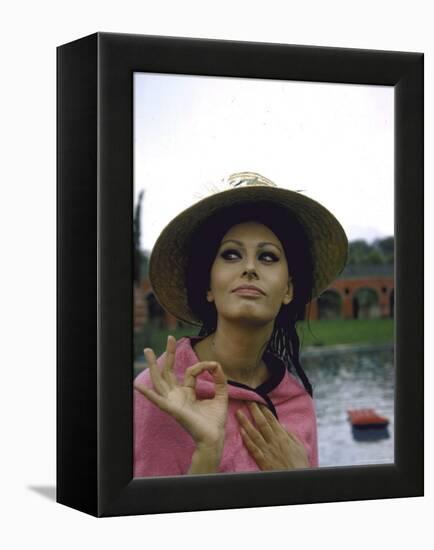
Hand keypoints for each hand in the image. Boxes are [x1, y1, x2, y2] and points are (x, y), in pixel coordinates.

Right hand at [134, 335, 228, 449]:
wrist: (214, 437)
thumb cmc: (215, 420)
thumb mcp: (221, 394)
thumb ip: (219, 379)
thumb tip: (216, 364)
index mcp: (187, 392)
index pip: (190, 372)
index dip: (202, 366)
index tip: (214, 366)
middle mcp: (177, 395)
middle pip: (168, 371)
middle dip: (169, 354)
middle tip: (169, 337)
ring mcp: (173, 402)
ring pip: (160, 380)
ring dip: (153, 366)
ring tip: (147, 351)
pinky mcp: (172, 409)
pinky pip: (158, 400)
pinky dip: (148, 393)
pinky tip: (138, 385)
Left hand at [236, 402, 309, 470]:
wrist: (296, 479)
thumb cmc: (300, 464)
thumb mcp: (299, 446)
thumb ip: (290, 435)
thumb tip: (282, 425)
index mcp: (283, 437)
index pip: (272, 419)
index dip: (264, 409)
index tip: (258, 400)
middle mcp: (274, 441)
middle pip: (262, 423)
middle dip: (254, 411)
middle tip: (247, 400)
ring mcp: (267, 450)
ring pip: (254, 433)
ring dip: (245, 422)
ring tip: (238, 413)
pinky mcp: (262, 460)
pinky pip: (252, 448)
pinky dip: (246, 439)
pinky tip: (240, 431)